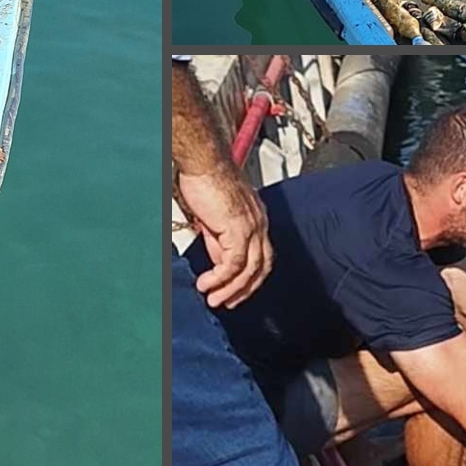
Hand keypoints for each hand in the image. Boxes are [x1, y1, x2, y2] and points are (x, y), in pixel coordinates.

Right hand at [177, 171, 272, 308]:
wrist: (203, 162)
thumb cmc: (205, 180)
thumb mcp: (214, 219)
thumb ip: (219, 241)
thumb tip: (218, 264)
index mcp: (257, 218)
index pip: (262, 256)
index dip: (250, 278)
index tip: (234, 291)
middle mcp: (260, 223)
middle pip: (262, 267)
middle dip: (245, 289)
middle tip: (227, 303)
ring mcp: (253, 226)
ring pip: (249, 270)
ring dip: (230, 289)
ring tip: (213, 299)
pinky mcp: (239, 229)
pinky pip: (233, 263)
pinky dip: (220, 278)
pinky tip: (206, 284)